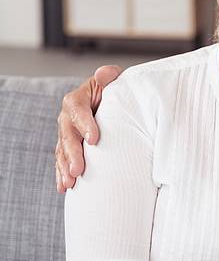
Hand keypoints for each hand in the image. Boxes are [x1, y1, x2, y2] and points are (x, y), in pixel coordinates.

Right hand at [55, 65, 121, 192]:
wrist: (112, 103)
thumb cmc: (115, 91)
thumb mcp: (113, 81)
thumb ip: (109, 77)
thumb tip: (105, 73)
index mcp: (78, 99)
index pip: (77, 109)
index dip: (84, 124)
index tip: (94, 139)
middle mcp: (68, 117)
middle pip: (67, 135)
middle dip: (72, 153)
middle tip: (78, 170)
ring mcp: (67, 133)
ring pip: (62, 150)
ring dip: (64, 167)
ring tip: (70, 182)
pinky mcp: (69, 147)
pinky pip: (62, 160)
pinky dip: (62, 174)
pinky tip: (64, 187)